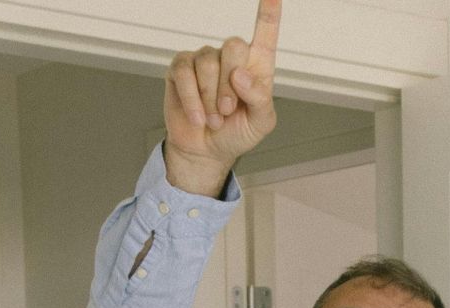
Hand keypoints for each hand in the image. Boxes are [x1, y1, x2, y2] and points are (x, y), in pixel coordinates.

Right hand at [162, 0, 282, 195]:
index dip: (269, 14)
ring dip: (210, 97)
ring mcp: (204, 60)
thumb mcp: (261, 122)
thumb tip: (240, 75)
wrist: (207, 150)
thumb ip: (259, 99)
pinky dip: (192, 99)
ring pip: (208, 63)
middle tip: (227, 109)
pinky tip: (198, 115)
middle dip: (230, 84)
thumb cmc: (237, 133)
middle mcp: (230, 57)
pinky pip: (184, 74)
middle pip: (234, 45)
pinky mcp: (180, 68)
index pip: (265, 34)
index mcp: (256, 66)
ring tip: (214, 118)